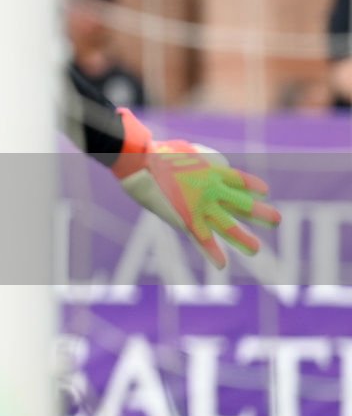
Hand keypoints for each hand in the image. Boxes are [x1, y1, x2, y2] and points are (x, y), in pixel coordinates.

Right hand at [112, 109, 279, 269]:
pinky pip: (202, 239)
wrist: (140, 161)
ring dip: (243, 240)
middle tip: (276, 221)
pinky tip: (222, 265)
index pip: (241, 180)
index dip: (253, 186)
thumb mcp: (180, 150)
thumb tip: (189, 157)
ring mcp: (201, 206)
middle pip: (244, 205)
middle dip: (261, 214)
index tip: (263, 191)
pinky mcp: (186, 219)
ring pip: (228, 227)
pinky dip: (211, 253)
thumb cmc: (155, 151)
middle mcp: (213, 191)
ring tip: (256, 250)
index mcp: (213, 171)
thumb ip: (190, 158)